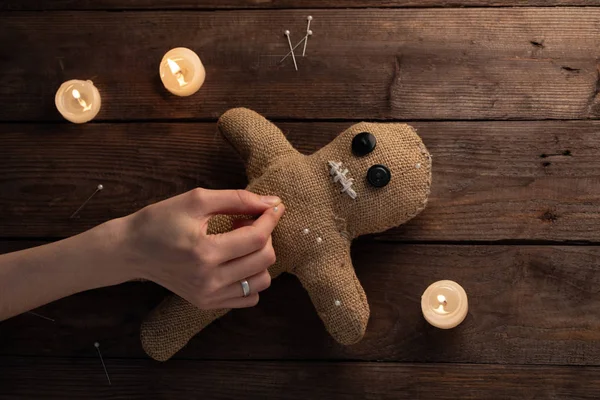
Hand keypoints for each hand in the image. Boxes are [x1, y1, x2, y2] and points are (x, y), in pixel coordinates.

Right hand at [122, 188, 283, 308]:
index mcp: (204, 252)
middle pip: (264, 259)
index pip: (257, 238)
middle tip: (245, 222)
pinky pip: (249, 297)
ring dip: (260, 258)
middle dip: (264, 235)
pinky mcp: (207, 304)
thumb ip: (237, 199)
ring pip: (261, 281)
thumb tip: (272, 203)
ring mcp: (208, 296)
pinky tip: (236, 261)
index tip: (273, 206)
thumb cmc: (160, 220)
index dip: (270, 218)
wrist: (131, 250)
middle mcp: (208, 280)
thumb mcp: (197, 200)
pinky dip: (251, 278)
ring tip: (239, 243)